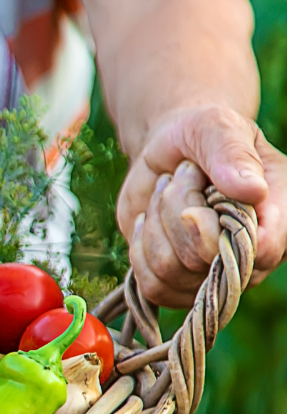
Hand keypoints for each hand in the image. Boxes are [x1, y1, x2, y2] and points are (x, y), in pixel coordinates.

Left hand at [117, 104, 286, 307]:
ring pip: (170, 270)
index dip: (222, 228)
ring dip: (157, 222)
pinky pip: (152, 285)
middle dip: (179, 208)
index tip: (206, 189)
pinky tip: (151, 220)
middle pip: (201, 258)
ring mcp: (214, 277)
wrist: (170, 154)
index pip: (262, 249)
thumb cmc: (202, 137)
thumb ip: (232, 154)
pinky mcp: (179, 286)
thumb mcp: (217, 127)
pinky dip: (140, 246)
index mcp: (280, 217)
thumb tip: (253, 190)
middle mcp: (252, 257)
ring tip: (168, 192)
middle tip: (184, 176)